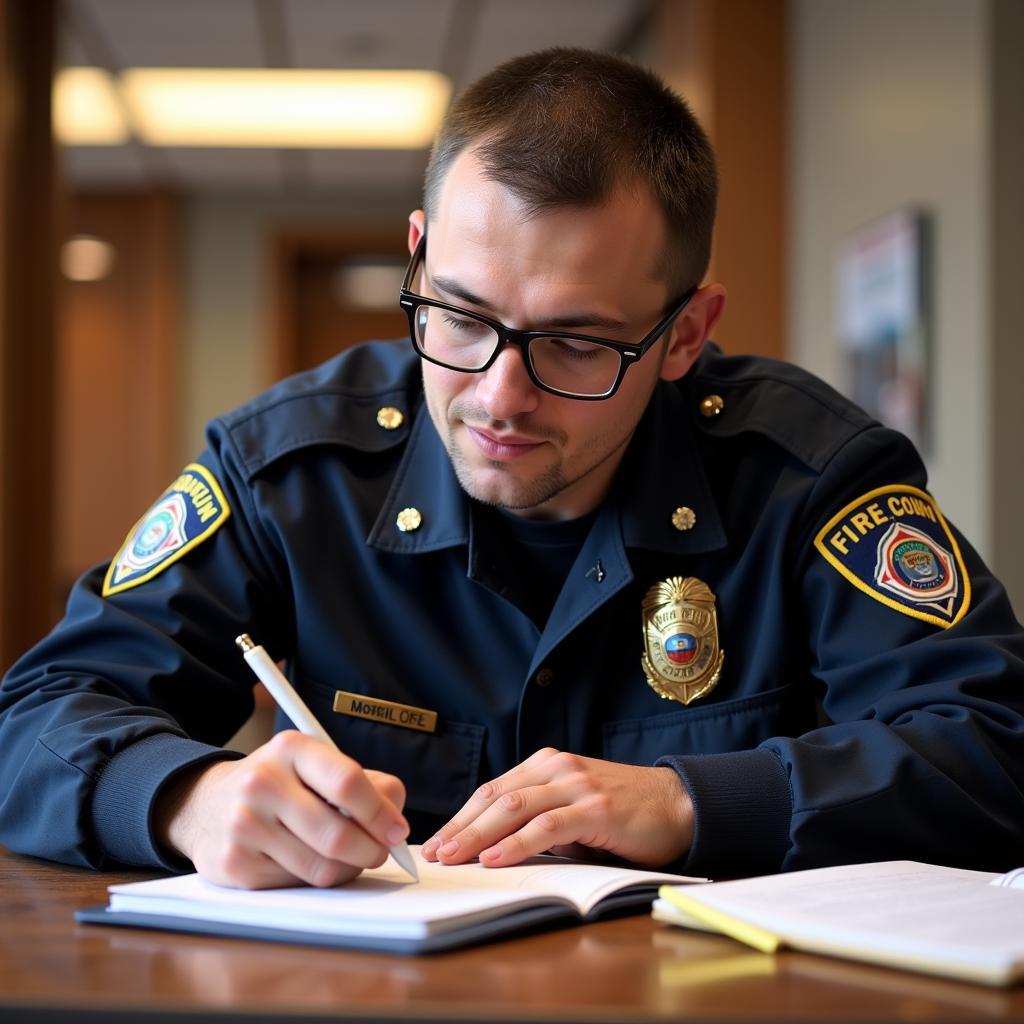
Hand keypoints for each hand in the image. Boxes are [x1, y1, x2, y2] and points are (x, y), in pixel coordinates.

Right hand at [154, 730, 408, 888]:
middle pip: (337, 833)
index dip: (380, 812)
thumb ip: (365, 783)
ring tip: (345, 856)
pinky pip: (296, 884)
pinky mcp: (234, 863)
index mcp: (291, 748)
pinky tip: (306, 860)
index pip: (347, 782)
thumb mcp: (317, 766)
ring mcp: (244, 824)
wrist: (208, 805)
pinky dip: (314, 879)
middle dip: (370, 850)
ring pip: (321, 866)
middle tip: (378, 851)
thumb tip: (395, 816)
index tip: (398, 830)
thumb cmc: (280, 785)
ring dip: (345, 868)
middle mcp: (262, 781)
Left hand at [421, 748, 692, 868]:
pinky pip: (547, 825)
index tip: (437, 842)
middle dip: (461, 827)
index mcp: (546, 765)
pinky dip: (518, 842)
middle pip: (495, 797)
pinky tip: (496, 857)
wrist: (677, 805)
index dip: (461, 817)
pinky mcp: (596, 807)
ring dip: (479, 835)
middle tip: (435, 853)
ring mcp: (576, 785)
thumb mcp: (573, 809)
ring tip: (456, 857)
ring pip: (514, 807)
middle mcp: (557, 768)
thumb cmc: (623, 812)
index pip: (492, 791)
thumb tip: (493, 847)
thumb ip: (539, 819)